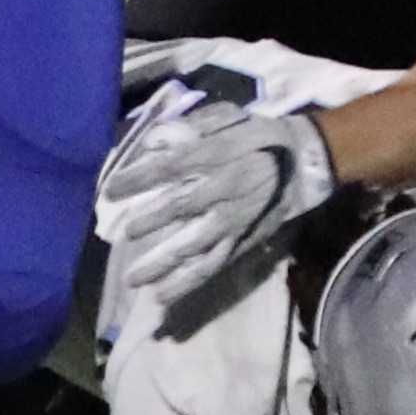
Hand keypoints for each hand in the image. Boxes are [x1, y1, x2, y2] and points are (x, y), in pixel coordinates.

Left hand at [98, 101, 334, 303]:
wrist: (305, 164)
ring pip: (197, 248)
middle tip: (124, 234)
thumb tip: (154, 140)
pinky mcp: (242, 243)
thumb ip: (195, 125)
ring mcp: (234, 223)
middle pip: (182, 209)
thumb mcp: (231, 117)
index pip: (173, 167)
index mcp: (221, 156)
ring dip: (164, 265)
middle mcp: (226, 192)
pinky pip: (213, 267)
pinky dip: (188, 284)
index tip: (110, 190)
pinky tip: (163, 297)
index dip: (140, 179)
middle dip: (151, 222)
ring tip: (133, 280)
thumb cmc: (260, 137)